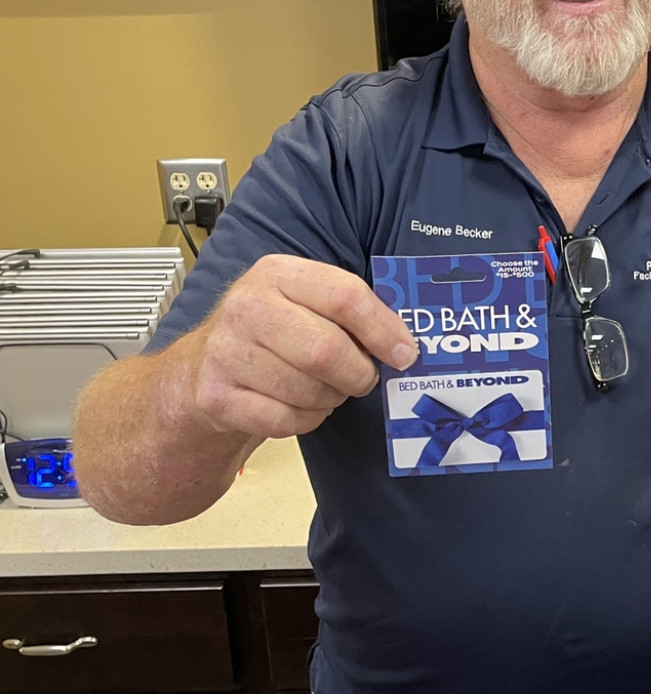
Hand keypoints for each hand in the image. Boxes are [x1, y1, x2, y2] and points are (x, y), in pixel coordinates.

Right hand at [186, 255, 417, 439]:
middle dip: (358, 373)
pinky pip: (285, 420)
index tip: (404, 353)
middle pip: (326, 350)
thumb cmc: (271, 333)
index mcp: (277, 273)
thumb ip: (351, 311)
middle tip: (363, 378)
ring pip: (308, 391)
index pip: (345, 296)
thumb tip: (403, 345)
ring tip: (325, 387)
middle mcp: (247, 307)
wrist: (203, 367)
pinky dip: (306, 419)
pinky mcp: (217, 396)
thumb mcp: (305, 302)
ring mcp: (227, 352)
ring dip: (331, 398)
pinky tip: (300, 405)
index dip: (383, 330)